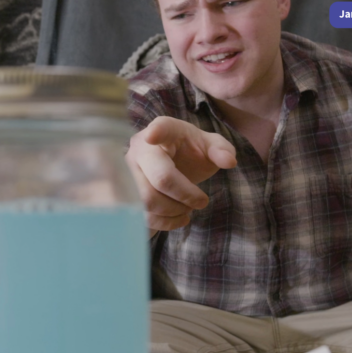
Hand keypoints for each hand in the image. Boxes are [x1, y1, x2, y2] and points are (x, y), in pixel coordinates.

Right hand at [125, 116, 236, 236]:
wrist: (168, 165)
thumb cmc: (189, 153)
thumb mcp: (209, 147)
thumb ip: (222, 150)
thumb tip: (229, 161)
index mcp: (164, 130)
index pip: (160, 130)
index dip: (156, 132)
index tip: (153, 135)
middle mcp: (139, 149)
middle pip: (160, 178)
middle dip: (186, 196)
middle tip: (202, 201)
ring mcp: (126, 172)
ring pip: (147, 201)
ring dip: (174, 211)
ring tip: (187, 209)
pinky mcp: (123, 194)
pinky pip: (141, 215)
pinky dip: (165, 223)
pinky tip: (178, 218)